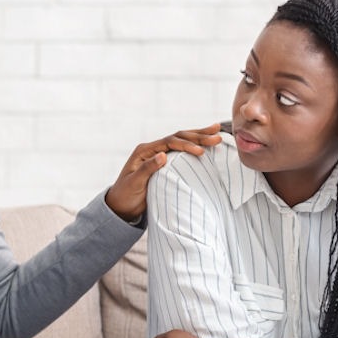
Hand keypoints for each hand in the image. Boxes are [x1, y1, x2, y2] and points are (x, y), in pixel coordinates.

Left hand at [105, 124, 221, 221]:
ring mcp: (158, 154)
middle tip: (217, 135)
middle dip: (198, 136)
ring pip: (181, 141)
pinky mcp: (164, 162)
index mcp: (144, 151)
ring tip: (217, 130)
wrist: (121, 206)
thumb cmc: (125, 195)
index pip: (170, 142)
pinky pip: (181, 151)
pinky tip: (205, 144)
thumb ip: (148, 169)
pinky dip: (194, 145)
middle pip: (178, 137)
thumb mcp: (135, 183)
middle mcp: (152, 149)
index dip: (186, 145)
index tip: (201, 152)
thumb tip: (163, 155)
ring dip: (199, 136)